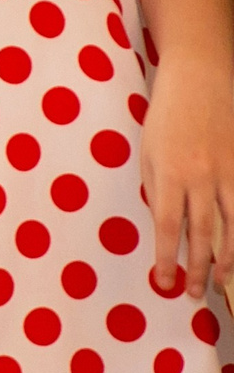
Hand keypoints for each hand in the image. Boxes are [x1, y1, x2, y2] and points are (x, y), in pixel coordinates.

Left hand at [142, 64, 233, 300]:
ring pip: (233, 224)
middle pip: (202, 233)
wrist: (199, 78)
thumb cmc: (166, 115)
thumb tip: (163, 223)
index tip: (164, 283)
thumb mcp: (147, 151)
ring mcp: (228, 171)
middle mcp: (201, 177)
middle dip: (198, 267)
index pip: (168, 227)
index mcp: (169, 174)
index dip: (167, 259)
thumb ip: (156, 188)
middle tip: (194, 294)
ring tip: (223, 280)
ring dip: (228, 257)